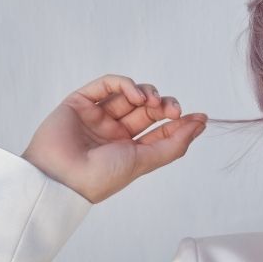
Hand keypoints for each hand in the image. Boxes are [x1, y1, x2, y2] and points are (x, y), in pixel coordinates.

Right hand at [21, 74, 207, 203]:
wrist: (62, 177)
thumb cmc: (101, 177)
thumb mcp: (144, 162)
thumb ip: (173, 144)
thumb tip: (200, 125)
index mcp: (129, 150)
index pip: (159, 129)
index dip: (179, 122)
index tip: (200, 117)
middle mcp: (114, 132)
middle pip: (147, 109)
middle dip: (164, 105)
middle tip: (172, 110)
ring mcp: (97, 116)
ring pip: (129, 94)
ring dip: (147, 93)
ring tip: (151, 102)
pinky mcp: (81, 101)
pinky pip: (107, 84)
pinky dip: (125, 84)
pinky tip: (136, 95)